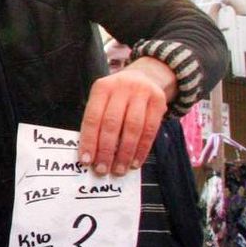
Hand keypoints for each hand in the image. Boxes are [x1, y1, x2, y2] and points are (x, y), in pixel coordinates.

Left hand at [78, 57, 174, 175]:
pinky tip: (135, 163)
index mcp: (101, 88)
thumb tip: (91, 155)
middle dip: (106, 150)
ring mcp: (142, 93)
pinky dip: (142, 149)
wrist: (145, 76)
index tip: (86, 161)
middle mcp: (121, 87)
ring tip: (119, 170)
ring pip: (133, 128)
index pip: (92, 118)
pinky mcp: (159, 101)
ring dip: (125, 153)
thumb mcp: (103, 100)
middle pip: (112, 123)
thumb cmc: (117, 97)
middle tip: (102, 170)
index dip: (89, 141)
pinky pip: (150, 130)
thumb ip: (97, 122)